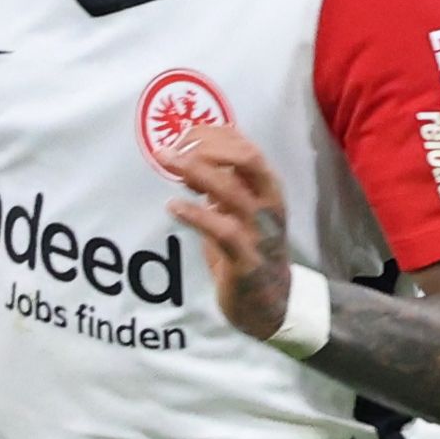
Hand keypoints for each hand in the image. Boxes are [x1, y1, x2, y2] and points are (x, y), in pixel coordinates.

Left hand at [159, 123, 296, 340]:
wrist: (272, 304)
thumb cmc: (250, 250)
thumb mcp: (239, 210)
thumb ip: (223, 184)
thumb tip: (187, 154)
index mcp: (267, 189)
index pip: (245, 146)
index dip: (213, 134)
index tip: (182, 135)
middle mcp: (269, 204)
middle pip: (248, 159)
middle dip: (209, 145)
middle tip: (172, 147)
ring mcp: (260, 231)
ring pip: (233, 191)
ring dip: (197, 172)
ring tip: (167, 162)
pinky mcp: (246, 260)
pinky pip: (223, 231)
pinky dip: (196, 214)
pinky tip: (172, 206)